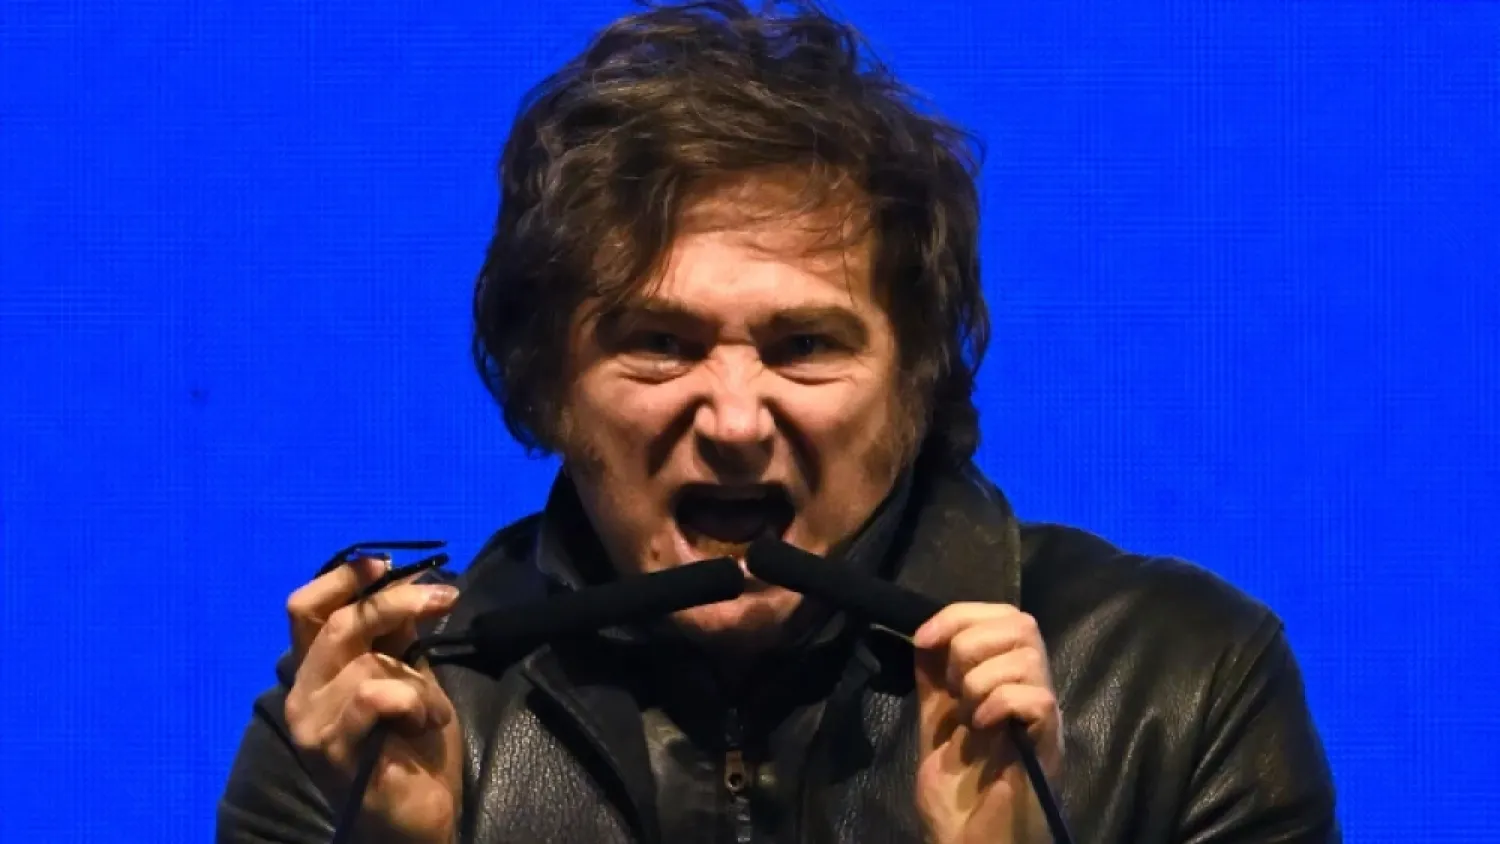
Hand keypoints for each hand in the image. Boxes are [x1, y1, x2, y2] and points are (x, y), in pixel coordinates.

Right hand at [283, 556, 463, 843]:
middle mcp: (300, 692)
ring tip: (430, 713)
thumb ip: (398, 635)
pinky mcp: (329, 749)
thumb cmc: (413, 749)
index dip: (343, 577)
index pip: (305, 606)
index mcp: (315, 670)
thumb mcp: (411, 677)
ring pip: (364, 661)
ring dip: (417, 680)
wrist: (419, 819)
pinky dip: (414, 703)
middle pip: (337, 621)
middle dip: (395, 601)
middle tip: (445, 597)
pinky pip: (374, 695)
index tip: (387, 564)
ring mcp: (309, 722)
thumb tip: (406, 579)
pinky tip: (422, 727)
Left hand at [911, 603, 1062, 843]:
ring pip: (1029, 656)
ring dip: (980, 678)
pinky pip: (1038, 699)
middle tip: (952, 685)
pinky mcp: (1047, 747)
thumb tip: (925, 633)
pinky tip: (982, 725)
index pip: (1004, 615)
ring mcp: (1043, 719)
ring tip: (968, 715)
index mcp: (1005, 682)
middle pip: (1022, 623)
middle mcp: (1031, 692)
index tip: (923, 638)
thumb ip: (934, 680)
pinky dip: (1000, 701)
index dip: (961, 614)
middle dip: (971, 641)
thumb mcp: (936, 723)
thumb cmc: (957, 796)